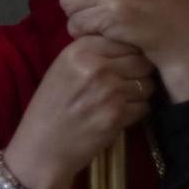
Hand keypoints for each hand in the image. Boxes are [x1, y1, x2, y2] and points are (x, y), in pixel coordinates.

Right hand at [3, 35, 156, 188]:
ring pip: (147, 84)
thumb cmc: (50, 107)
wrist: (42, 147)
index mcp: (80, 49)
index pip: (124, 41)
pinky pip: (144, 107)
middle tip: (127, 84)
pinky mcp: (118, 115)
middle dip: (139, 73)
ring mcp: (109, 91)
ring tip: (122, 101)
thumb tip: (127, 42)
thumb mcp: (62, 68)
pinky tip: (119, 116)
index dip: (128, 54)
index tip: (122, 66)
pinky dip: (137, 112)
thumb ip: (91, 52)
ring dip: (140, 93)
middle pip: (141, 61)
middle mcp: (96, 66)